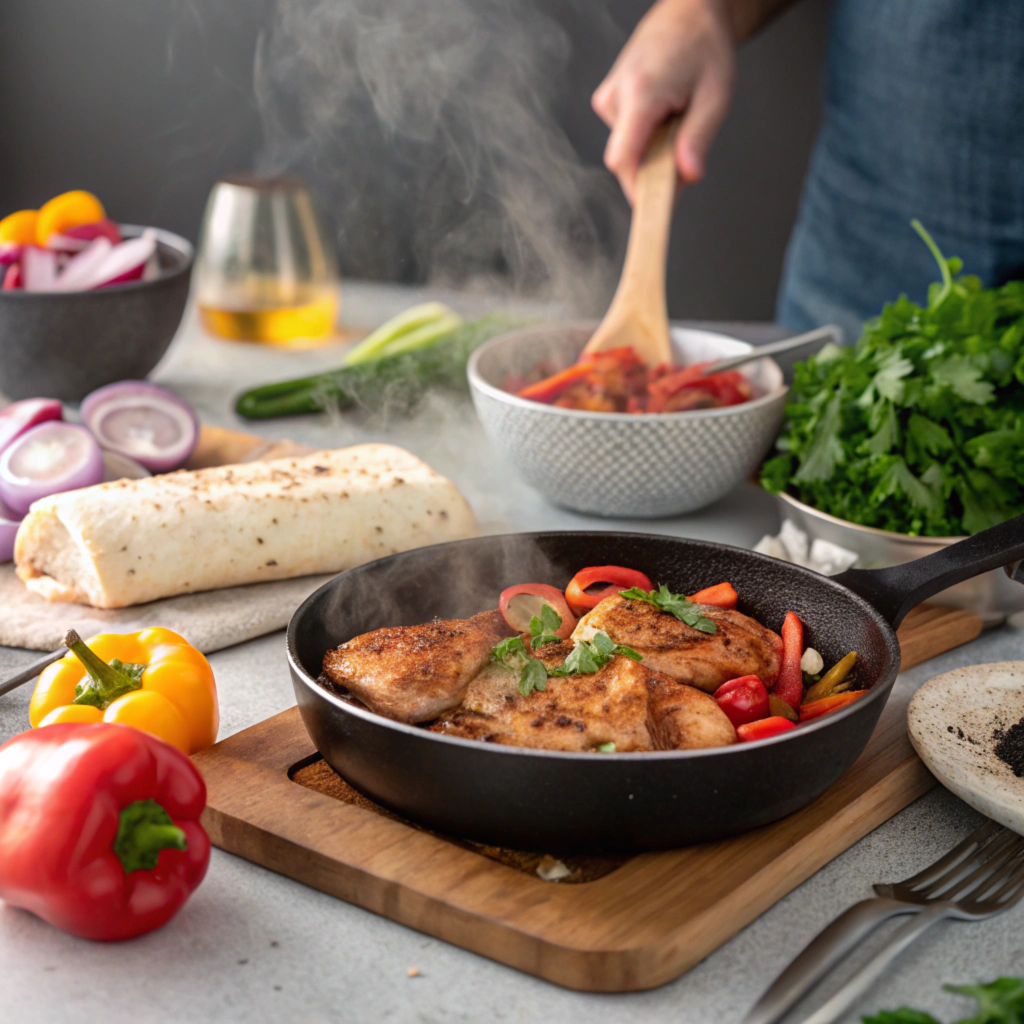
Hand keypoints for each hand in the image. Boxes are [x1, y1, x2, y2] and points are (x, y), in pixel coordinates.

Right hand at [592, 0, 735, 200]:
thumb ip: (698, 138)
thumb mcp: (715, 96)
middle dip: (655, 168)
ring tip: (675, 117)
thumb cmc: (703, 49)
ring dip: (652, 150)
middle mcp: (616, 96)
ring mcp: (607, 100)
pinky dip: (646, 138)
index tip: (655, 209)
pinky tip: (662, 114)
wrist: (687, 14)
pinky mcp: (607, 104)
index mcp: (641, 92)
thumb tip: (688, 176)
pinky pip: (626, 139)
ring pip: (628, 152)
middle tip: (685, 149)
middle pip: (627, 162)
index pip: (623, 160)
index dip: (638, 189)